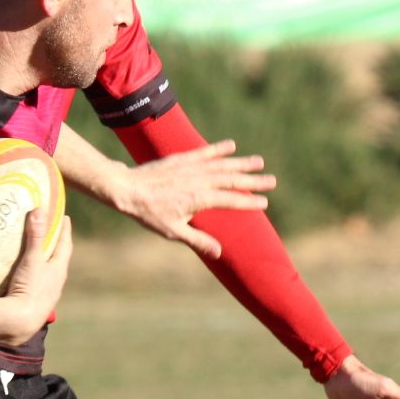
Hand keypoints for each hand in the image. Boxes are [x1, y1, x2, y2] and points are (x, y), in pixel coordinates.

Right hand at [0, 209, 72, 342]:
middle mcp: (56, 282)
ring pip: (49, 272)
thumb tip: (40, 210)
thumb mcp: (31, 260)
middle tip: (52, 231)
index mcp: (59, 270)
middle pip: (59, 258)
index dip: (64, 230)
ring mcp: (47, 293)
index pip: (65, 245)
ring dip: (46, 261)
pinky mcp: (36, 302)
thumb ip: (35, 236)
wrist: (20, 322)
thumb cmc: (29, 290)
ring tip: (38, 251)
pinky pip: (39, 283)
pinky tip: (27, 275)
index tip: (65, 217)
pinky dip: (35, 274)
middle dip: (56, 244)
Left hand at [108, 140, 273, 259]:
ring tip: (259, 161)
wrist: (127, 189)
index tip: (264, 202)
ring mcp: (191, 168)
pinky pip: (204, 152)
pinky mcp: (181, 158)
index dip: (248, 202)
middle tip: (272, 181)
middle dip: (253, 181)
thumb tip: (219, 253)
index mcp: (199, 199)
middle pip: (232, 180)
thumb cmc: (149, 213)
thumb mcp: (173, 231)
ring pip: (222, 165)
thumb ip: (198, 241)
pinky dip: (218, 148)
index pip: (231, 201)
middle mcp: (199, 181)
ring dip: (241, 163)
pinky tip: (231, 145)